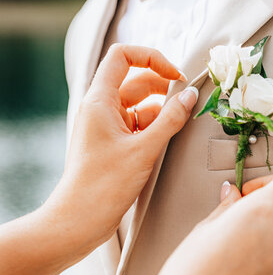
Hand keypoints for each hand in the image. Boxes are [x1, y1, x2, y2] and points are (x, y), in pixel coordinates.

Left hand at [45, 44, 197, 252]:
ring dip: (160, 110)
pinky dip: (153, 126)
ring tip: (180, 122)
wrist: (80, 218)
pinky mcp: (111, 142)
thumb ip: (170, 119)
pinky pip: (136, 124)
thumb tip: (191, 96)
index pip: (122, 57)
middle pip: (134, 81)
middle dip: (162, 86)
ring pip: (138, 105)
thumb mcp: (144, 149)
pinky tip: (167, 138)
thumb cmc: (104, 184)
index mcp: (99, 100)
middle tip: (187, 100)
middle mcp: (100, 108)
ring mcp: (105, 126)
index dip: (151, 58)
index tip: (176, 76)